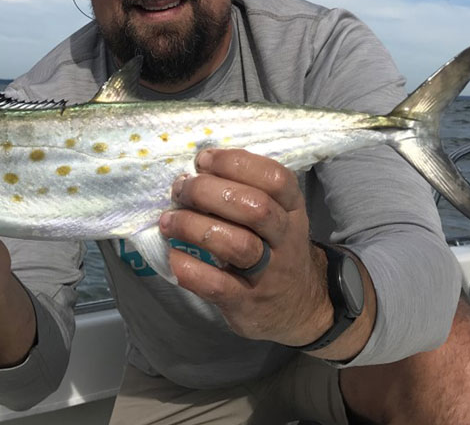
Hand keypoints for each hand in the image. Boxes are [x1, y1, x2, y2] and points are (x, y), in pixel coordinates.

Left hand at [159, 148, 331, 345]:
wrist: (300, 308)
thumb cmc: (274, 249)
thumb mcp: (277, 217)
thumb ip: (246, 193)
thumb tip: (196, 171)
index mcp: (291, 210)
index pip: (275, 178)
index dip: (236, 163)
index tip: (202, 161)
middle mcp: (285, 239)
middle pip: (254, 208)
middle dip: (208, 192)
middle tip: (180, 189)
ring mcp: (269, 274)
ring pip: (237, 244)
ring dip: (194, 227)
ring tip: (169, 221)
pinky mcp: (247, 303)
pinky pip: (218, 285)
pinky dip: (190, 268)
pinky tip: (173, 256)